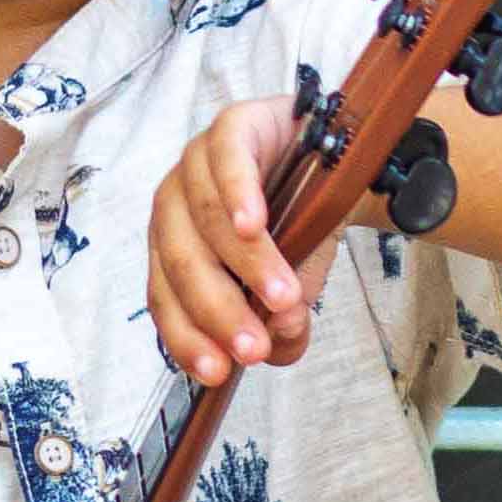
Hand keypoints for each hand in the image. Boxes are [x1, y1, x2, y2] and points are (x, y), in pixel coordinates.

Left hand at [147, 100, 335, 386]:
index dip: (188, 338)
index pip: (166, 299)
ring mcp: (197, 164)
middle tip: (254, 347)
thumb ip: (281, 322)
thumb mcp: (294, 284)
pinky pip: (227, 160)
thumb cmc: (300, 225)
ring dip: (246, 265)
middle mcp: (175, 207)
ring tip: (283, 297)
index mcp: (176, 249)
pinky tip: (253, 225)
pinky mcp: (231, 128)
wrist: (335, 160)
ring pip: (206, 219)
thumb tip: (277, 348)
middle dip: (219, 312)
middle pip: (182, 264)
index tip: (218, 374)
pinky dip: (237, 195)